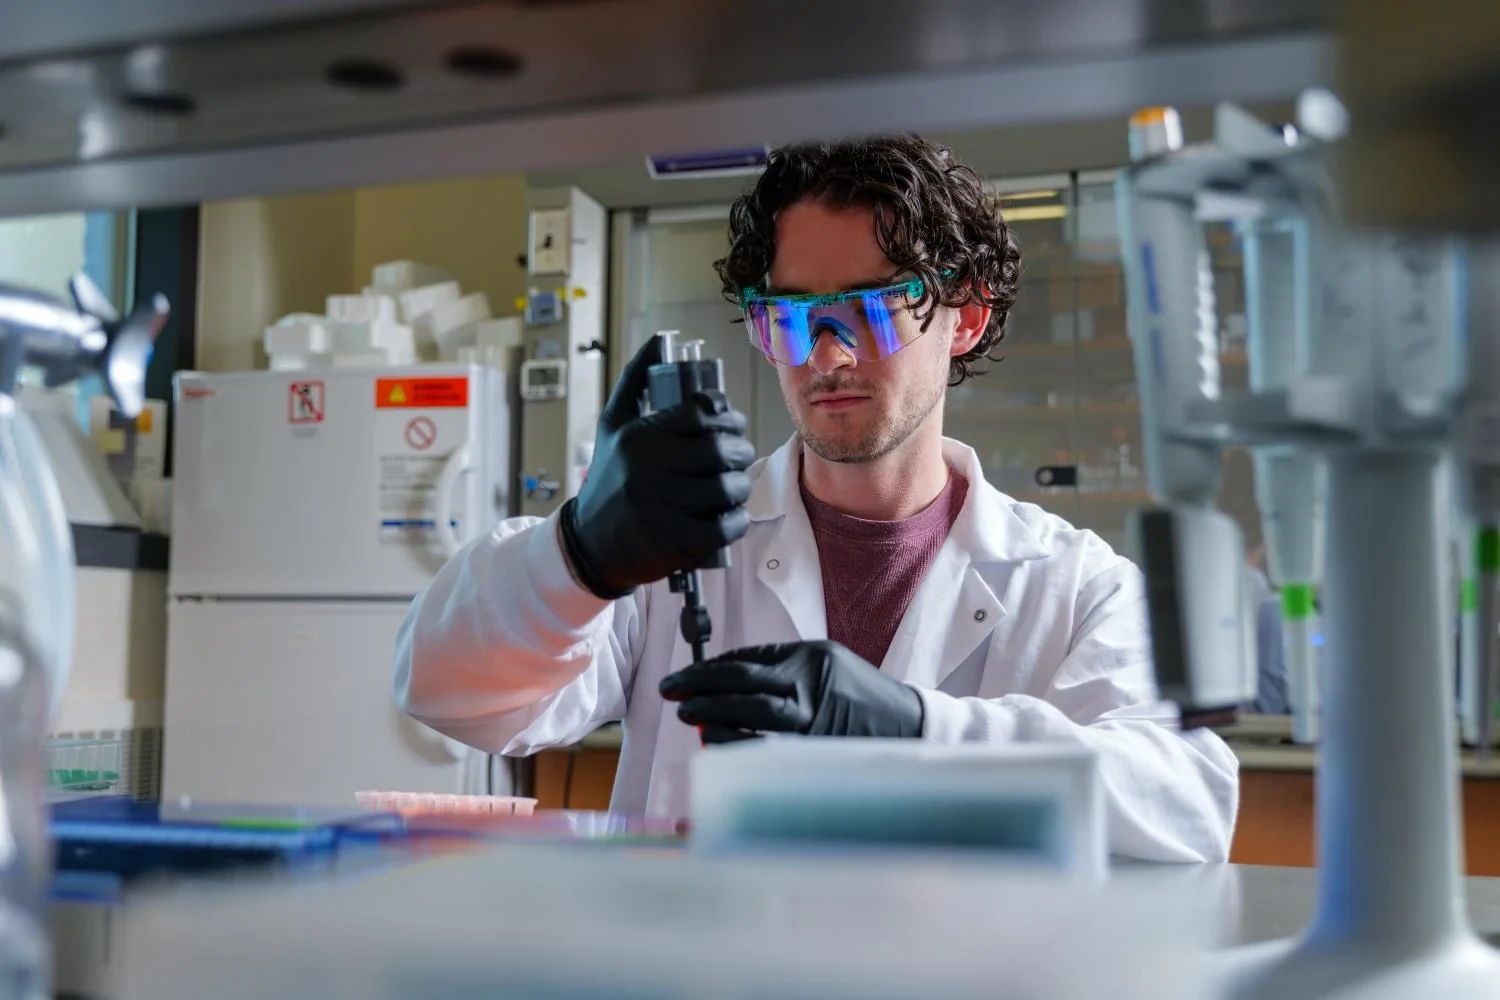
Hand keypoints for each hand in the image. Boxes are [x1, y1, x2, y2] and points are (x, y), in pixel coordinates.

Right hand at [558, 336, 755, 598]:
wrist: (589, 543)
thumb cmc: (609, 476)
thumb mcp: (613, 425)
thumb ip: (636, 379)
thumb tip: (660, 339)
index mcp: (639, 437)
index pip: (702, 414)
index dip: (727, 416)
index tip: (730, 424)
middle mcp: (649, 470)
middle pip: (721, 450)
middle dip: (740, 450)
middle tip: (737, 455)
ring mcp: (663, 508)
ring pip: (729, 488)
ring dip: (740, 485)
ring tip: (732, 484)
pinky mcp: (676, 544)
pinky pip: (726, 526)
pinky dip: (736, 520)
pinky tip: (728, 514)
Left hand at [659, 641, 924, 741]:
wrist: (910, 725)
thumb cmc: (861, 693)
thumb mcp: (826, 662)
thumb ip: (780, 665)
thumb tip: (727, 674)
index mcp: (812, 658)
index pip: (750, 660)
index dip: (709, 668)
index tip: (683, 677)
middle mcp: (814, 685)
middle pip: (747, 683)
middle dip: (702, 687)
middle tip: (672, 692)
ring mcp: (818, 719)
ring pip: (757, 714)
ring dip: (716, 715)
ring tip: (689, 716)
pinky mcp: (819, 749)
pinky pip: (771, 747)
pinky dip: (739, 745)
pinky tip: (716, 743)